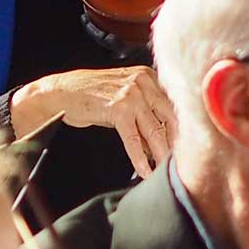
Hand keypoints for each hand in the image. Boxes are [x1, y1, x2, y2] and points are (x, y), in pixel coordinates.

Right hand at [12, 66, 174, 178]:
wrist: (60, 92)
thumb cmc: (90, 95)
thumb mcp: (122, 97)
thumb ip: (144, 114)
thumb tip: (161, 143)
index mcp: (148, 77)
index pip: (173, 105)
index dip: (182, 129)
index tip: (188, 148)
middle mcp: (143, 82)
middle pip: (170, 117)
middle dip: (177, 143)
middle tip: (183, 163)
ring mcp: (131, 94)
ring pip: (155, 130)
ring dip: (162, 155)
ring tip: (165, 172)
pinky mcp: (118, 108)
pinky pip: (134, 139)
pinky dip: (140, 158)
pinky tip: (143, 171)